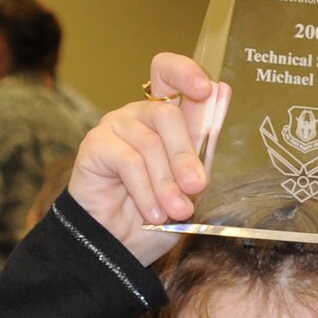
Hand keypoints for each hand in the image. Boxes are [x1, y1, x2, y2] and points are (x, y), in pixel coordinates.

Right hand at [68, 53, 226, 264]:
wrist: (121, 244)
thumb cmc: (161, 211)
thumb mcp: (190, 180)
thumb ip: (204, 142)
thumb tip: (222, 92)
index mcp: (166, 115)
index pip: (168, 73)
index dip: (185, 72)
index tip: (206, 89)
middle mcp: (139, 114)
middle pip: (167, 114)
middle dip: (186, 156)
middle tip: (196, 188)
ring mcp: (115, 126)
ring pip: (150, 142)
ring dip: (166, 183)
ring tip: (175, 211)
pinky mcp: (95, 145)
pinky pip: (127, 160)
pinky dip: (144, 189)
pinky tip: (152, 211)